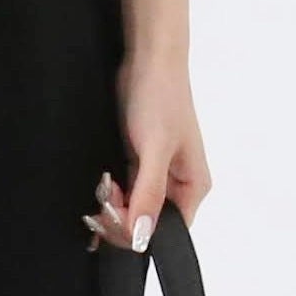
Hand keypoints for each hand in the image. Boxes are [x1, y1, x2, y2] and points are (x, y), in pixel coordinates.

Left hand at [81, 52, 211, 249]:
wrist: (148, 58)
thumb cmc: (161, 97)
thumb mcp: (154, 149)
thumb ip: (149, 195)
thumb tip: (142, 237)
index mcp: (193, 186)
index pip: (168, 232)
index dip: (137, 231)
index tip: (113, 214)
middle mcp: (178, 184)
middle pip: (147, 223)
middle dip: (121, 217)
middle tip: (102, 198)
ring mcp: (157, 174)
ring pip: (132, 209)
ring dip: (113, 204)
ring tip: (103, 184)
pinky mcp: (138, 162)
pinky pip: (124, 191)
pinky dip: (110, 192)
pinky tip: (101, 183)